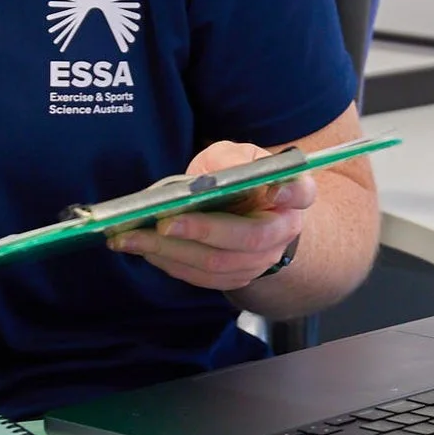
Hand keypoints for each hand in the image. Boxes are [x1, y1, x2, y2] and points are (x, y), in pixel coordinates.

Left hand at [108, 140, 311, 293]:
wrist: (246, 213)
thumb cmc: (240, 178)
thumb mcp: (237, 156)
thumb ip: (230, 161)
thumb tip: (214, 176)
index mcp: (292, 194)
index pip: (301, 193)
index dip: (290, 193)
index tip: (275, 190)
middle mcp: (282, 232)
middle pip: (249, 239)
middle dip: (203, 231)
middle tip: (163, 221)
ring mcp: (260, 261)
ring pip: (219, 264)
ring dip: (172, 252)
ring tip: (131, 238)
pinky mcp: (235, 278)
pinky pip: (202, 278)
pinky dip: (169, 263)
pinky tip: (142, 248)